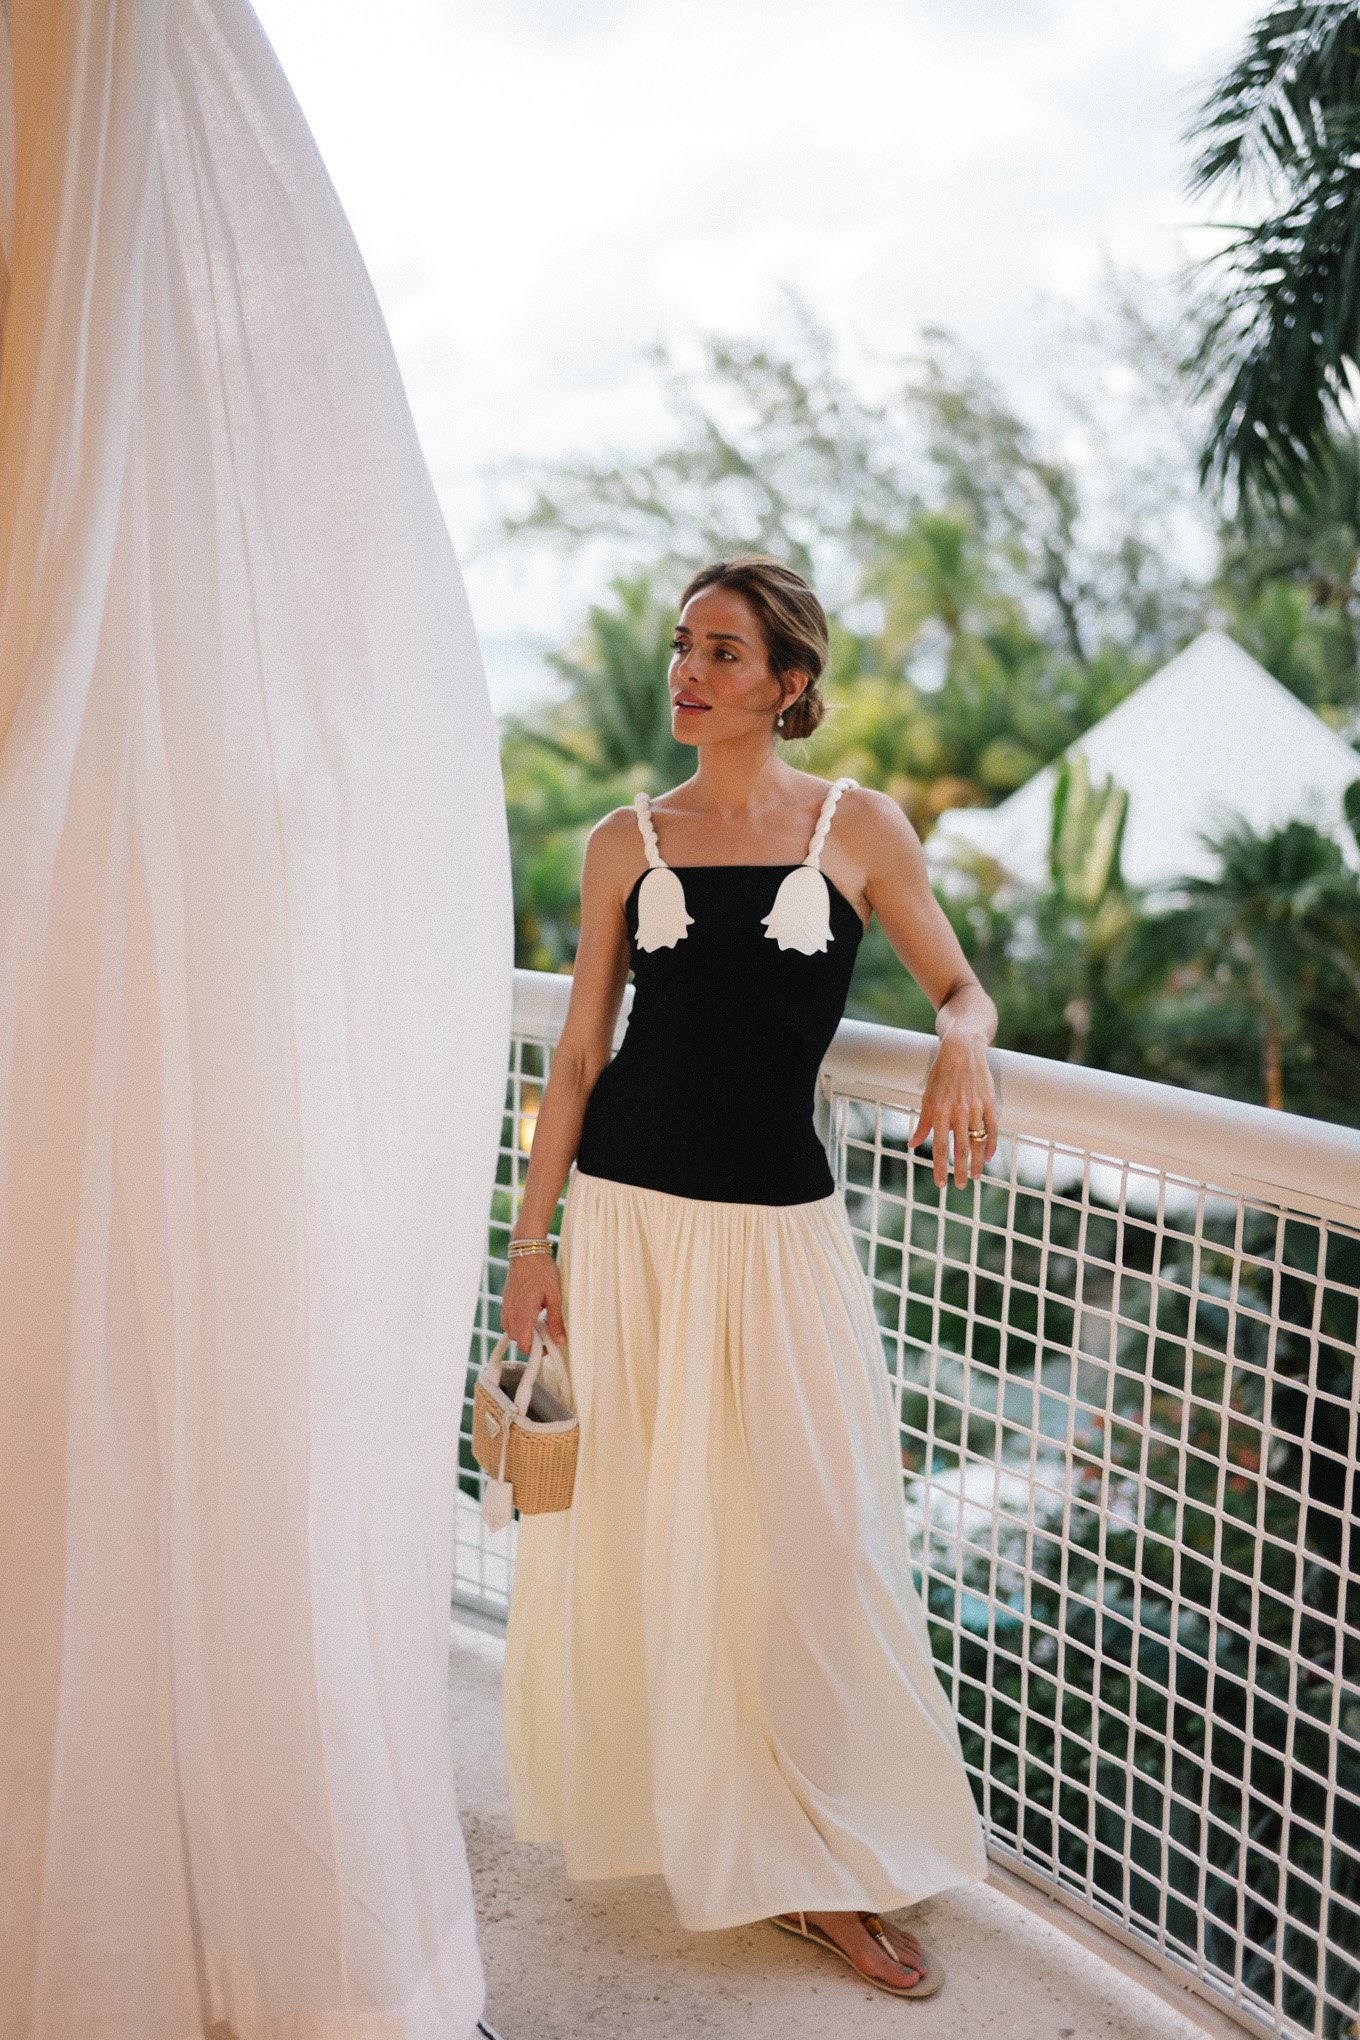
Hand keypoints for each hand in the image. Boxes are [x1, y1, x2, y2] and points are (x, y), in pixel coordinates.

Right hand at [500, 1249, 565, 1354]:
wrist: (527, 1252)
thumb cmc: (542, 1272)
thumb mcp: (555, 1297)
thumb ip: (556, 1321)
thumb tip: (560, 1341)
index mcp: (523, 1316)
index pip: (525, 1346)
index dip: (537, 1351)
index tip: (550, 1345)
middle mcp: (511, 1314)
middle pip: (518, 1340)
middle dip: (532, 1342)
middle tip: (548, 1333)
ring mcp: (506, 1307)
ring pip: (512, 1331)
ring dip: (525, 1332)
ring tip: (540, 1322)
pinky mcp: (506, 1301)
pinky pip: (508, 1320)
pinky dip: (519, 1323)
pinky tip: (531, 1314)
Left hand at [908, 1033, 997, 1188]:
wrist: (962, 1049)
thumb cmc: (941, 1073)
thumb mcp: (927, 1096)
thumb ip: (923, 1123)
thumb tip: (913, 1144)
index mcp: (940, 1111)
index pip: (940, 1147)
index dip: (940, 1168)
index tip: (941, 1184)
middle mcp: (958, 1112)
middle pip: (960, 1149)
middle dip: (959, 1171)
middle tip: (959, 1185)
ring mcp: (975, 1108)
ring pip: (977, 1142)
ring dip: (976, 1162)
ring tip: (974, 1177)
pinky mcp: (989, 1102)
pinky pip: (992, 1129)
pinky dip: (991, 1145)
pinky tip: (987, 1157)